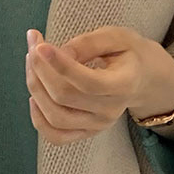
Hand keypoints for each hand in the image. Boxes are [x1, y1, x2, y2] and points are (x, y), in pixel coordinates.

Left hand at [24, 25, 173, 144]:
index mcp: (124, 85)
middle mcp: (111, 111)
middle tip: (34, 44)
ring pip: (55, 116)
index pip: (87, 82)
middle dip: (41, 69)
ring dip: (35, 88)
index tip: (40, 46)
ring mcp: (98, 126)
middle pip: (64, 97)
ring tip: (32, 63)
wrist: (142, 78)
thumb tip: (58, 54)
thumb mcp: (116, 37)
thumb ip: (88, 43)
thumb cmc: (127, 53)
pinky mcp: (86, 133)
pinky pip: (56, 136)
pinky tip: (34, 97)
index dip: (60, 64)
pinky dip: (38, 119)